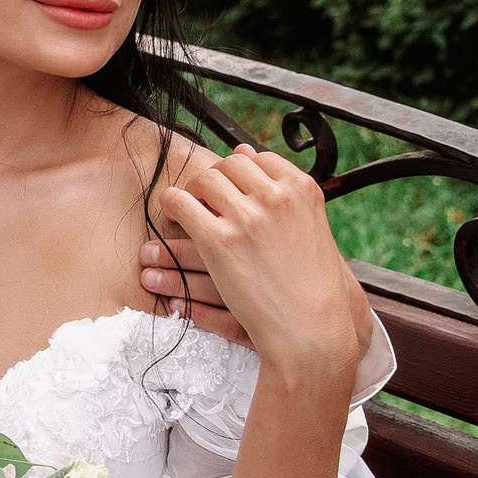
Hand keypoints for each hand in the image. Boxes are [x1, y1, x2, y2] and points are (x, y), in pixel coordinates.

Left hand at [158, 148, 364, 396]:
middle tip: (193, 207)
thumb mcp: (307, 230)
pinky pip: (181, 213)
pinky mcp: (220, 245)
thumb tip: (242, 149)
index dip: (229, 177)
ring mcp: (247, 218)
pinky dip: (167, 224)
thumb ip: (278, 190)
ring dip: (175, 208)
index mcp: (300, 189)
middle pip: (220, 172)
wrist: (317, 328)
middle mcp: (274, 197)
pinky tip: (160, 249)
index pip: (252, 162)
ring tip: (169, 230)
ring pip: (195, 191)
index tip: (220, 195)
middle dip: (200, 187)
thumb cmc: (315, 283)